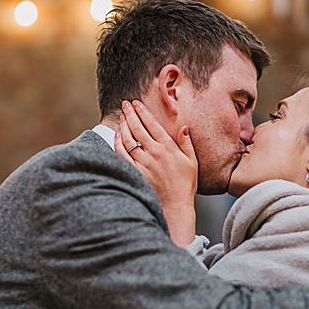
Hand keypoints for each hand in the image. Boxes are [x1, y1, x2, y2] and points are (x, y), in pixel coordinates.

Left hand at [114, 99, 199, 246]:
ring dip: (124, 126)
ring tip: (121, 117)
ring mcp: (143, 162)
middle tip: (125, 104)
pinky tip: (117, 136)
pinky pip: (123, 154)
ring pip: (129, 139)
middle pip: (138, 128)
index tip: (136, 103)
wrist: (175, 205)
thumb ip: (186, 143)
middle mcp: (154, 153)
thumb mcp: (192, 162)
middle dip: (131, 114)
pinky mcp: (135, 172)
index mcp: (169, 148)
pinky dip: (118, 143)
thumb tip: (184, 127)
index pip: (152, 125)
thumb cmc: (185, 185)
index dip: (143, 112)